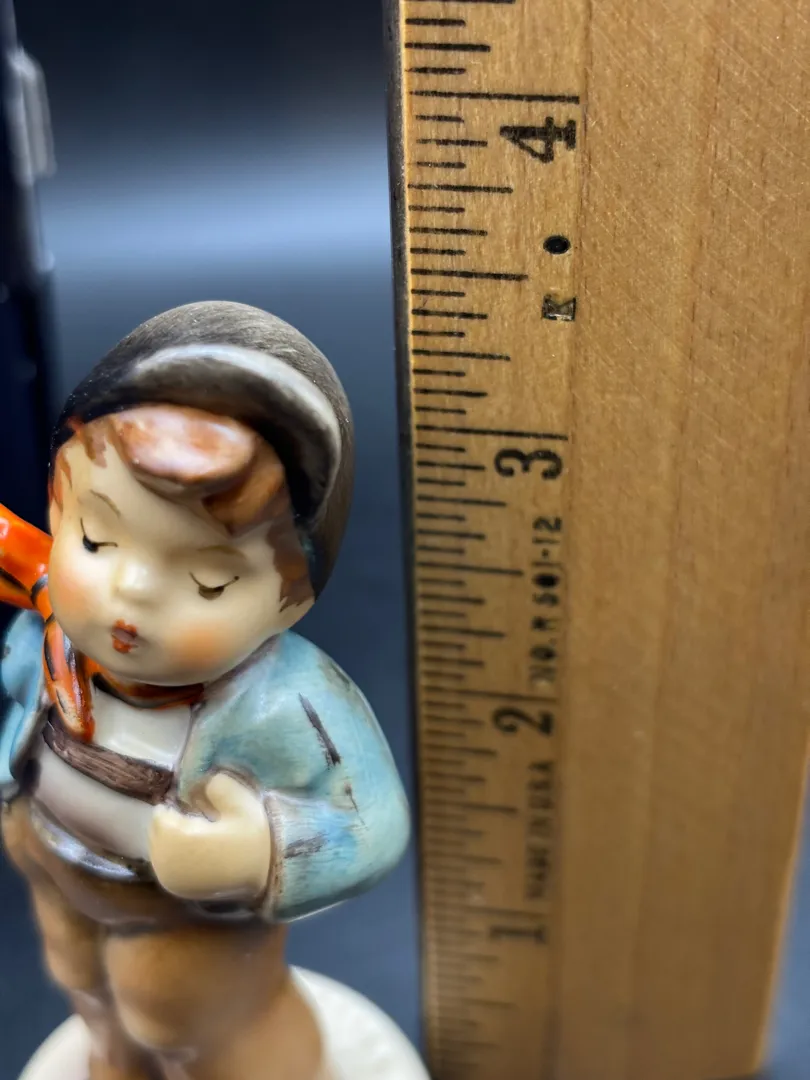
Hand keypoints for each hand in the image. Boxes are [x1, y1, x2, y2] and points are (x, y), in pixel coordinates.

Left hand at [149, 773, 271, 901]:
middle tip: (195, 815)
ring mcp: (170, 880)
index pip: (160, 814)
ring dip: (171, 837)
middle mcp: (166, 863)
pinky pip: (165, 864)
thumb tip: (198, 782)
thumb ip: (215, 785)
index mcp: (179, 841)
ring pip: (158, 848)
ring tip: (197, 831)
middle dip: (171, 821)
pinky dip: (175, 853)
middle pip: (155, 832)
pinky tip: (196, 849)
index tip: (194, 801)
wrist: (266, 876)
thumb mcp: (240, 803)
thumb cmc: (252, 839)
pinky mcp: (177, 890)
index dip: (176, 804)